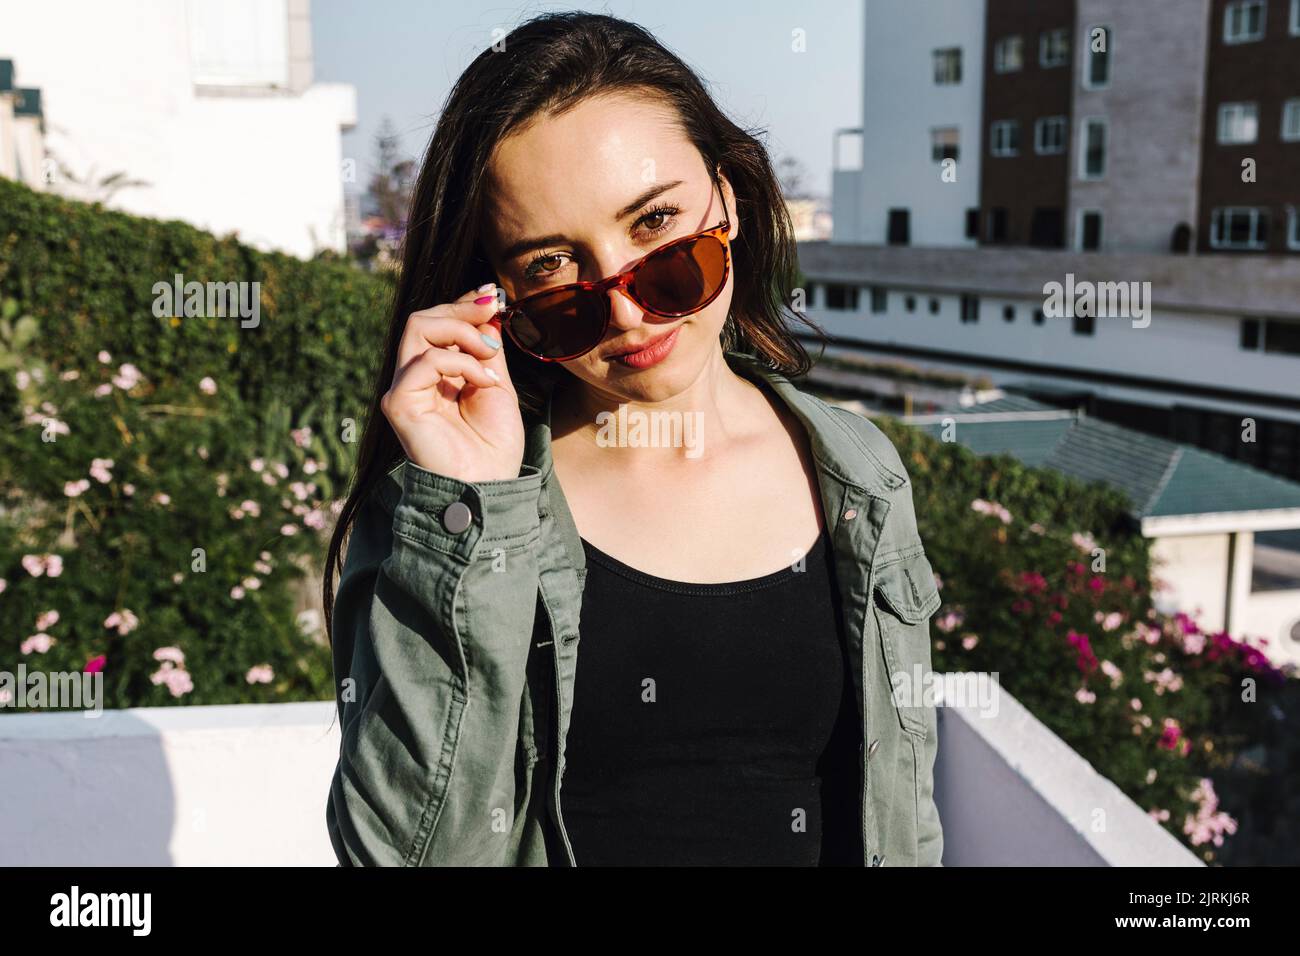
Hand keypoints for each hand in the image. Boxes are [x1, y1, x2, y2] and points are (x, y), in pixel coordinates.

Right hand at [381, 284, 523, 482]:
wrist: (488, 486)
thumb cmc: (493, 446)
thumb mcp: (497, 386)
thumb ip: (487, 351)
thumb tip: (486, 309)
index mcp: (435, 375)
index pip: (436, 324)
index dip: (460, 303)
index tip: (491, 295)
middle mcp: (414, 379)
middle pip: (422, 318)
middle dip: (460, 308)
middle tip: (492, 310)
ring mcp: (403, 390)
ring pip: (417, 328)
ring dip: (462, 331)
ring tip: (491, 355)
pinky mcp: (399, 403)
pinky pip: (424, 361)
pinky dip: (460, 362)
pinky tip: (484, 381)